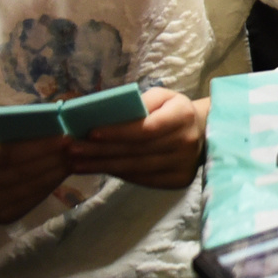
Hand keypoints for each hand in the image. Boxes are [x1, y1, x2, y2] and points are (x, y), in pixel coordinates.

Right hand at [0, 134, 74, 231]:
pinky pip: (33, 199)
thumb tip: (48, 128)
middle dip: (54, 157)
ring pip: (32, 186)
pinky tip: (64, 173)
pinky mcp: (5, 217)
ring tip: (75, 158)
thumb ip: (9, 140)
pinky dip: (51, 184)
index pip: (10, 152)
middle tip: (77, 146)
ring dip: (57, 171)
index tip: (65, 136)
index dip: (39, 145)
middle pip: (25, 170)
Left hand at [67, 87, 208, 189]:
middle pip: (136, 150)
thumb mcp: (164, 97)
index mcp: (182, 116)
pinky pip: (141, 179)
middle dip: (100, 150)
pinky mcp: (177, 181)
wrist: (206, 134)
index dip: (118, 132)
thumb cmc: (175, 111)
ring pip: (135, 168)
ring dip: (102, 166)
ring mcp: (182, 165)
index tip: (91, 132)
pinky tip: (98, 169)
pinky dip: (117, 174)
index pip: (146, 128)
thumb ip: (141, 101)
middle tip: (72, 149)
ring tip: (77, 163)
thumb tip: (110, 110)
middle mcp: (185, 142)